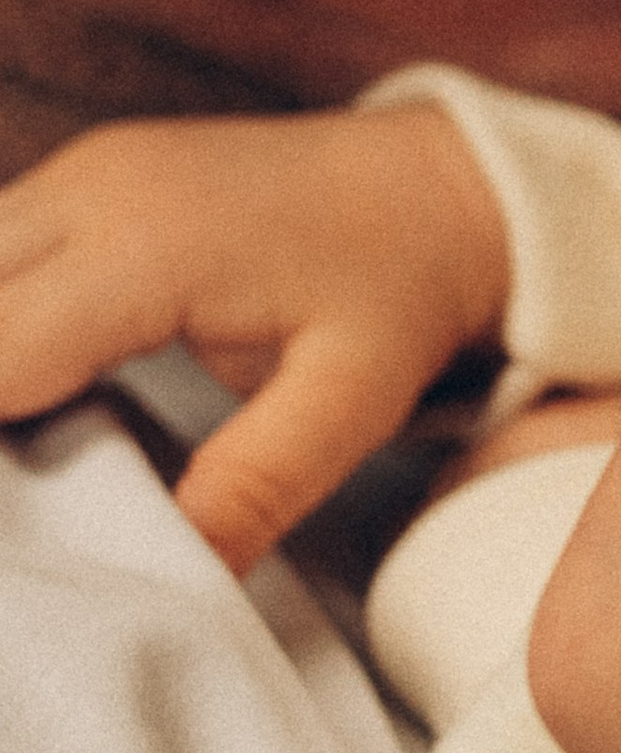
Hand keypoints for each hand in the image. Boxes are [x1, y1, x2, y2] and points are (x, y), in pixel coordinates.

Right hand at [0, 105, 508, 569]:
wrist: (445, 182)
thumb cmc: (404, 286)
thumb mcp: (350, 404)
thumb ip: (252, 488)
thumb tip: (176, 579)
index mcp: (148, 246)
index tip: (5, 533)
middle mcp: (92, 190)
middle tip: (16, 510)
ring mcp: (82, 173)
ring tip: (20, 458)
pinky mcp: (86, 179)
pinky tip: (21, 402)